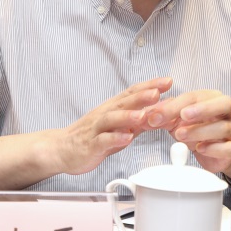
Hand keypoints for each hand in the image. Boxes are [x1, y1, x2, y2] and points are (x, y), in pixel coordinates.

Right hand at [53, 77, 172, 174]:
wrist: (63, 149)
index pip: (132, 92)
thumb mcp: (120, 126)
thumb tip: (162, 111)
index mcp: (113, 107)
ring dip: (128, 116)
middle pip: (124, 102)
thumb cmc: (94, 135)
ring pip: (112, 119)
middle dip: (141, 96)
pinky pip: (103, 140)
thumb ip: (140, 120)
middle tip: (158, 91)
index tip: (168, 81)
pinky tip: (127, 138)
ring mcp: (97, 129)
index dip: (149, 85)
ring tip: (143, 115)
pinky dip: (115, 138)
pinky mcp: (91, 144)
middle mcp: (105, 114)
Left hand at [142, 89, 230, 173]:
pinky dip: (213, 148)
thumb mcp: (177, 120)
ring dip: (200, 131)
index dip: (175, 105)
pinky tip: (200, 148)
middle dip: (201, 109)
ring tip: (180, 135)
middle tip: (183, 116)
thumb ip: (163, 116)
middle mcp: (224, 112)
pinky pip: (228, 147)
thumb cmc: (197, 128)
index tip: (157, 115)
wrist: (215, 150)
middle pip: (222, 104)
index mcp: (211, 98)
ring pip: (222, 127)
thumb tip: (146, 116)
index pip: (194, 97)